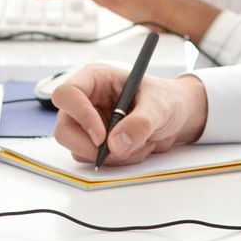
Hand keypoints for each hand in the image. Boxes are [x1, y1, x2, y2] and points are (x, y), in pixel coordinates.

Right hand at [50, 62, 207, 165]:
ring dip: (110, 155)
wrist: (177, 115)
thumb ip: (140, 123)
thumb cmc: (166, 99)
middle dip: (90, 146)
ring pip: (78, 149)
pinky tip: (136, 149)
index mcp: (95, 79)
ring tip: (140, 144)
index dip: (79, 115)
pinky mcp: (94, 142)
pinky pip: (93, 160)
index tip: (102, 136)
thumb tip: (117, 145)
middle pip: (64, 128)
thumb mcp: (159, 106)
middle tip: (118, 151)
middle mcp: (86, 100)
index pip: (67, 94)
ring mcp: (87, 123)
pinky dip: (116, 161)